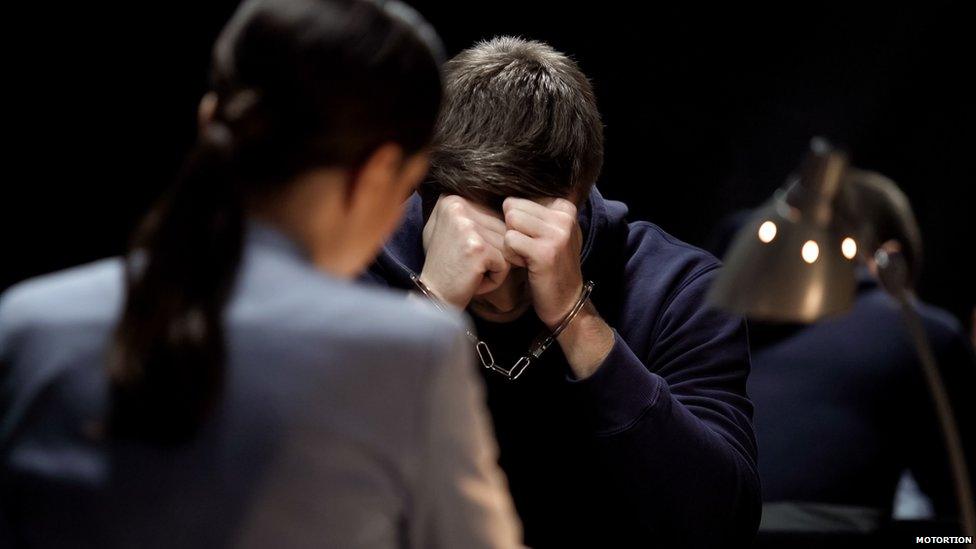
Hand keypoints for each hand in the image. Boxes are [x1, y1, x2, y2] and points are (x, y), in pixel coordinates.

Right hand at [420, 195, 512, 308]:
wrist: (432, 297)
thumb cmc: (447, 267)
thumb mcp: (455, 230)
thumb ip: (477, 214)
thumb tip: (513, 206)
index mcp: (452, 199)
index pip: (495, 216)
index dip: (487, 240)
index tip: (463, 251)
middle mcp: (458, 206)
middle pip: (503, 229)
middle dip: (494, 253)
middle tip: (466, 264)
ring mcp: (468, 226)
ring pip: (507, 246)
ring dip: (495, 266)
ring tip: (470, 271)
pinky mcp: (478, 248)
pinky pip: (506, 263)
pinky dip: (495, 278)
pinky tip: (473, 280)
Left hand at [501, 197, 585, 327]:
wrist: (566, 302)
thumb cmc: (551, 267)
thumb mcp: (552, 233)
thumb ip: (536, 213)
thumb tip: (505, 196)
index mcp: (565, 208)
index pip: (520, 199)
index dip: (518, 222)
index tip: (535, 241)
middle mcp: (564, 217)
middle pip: (512, 206)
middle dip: (512, 230)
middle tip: (528, 249)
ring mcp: (557, 233)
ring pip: (510, 220)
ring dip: (510, 242)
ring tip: (527, 256)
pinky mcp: (545, 251)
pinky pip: (509, 240)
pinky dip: (511, 255)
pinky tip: (525, 265)